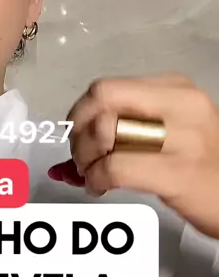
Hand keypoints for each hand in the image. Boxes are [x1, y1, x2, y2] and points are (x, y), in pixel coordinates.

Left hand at [48, 74, 218, 238]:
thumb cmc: (205, 167)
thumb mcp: (173, 133)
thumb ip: (127, 130)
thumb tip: (70, 149)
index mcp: (175, 88)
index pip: (107, 87)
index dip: (80, 113)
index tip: (78, 135)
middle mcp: (179, 103)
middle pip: (100, 100)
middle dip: (78, 132)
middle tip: (81, 158)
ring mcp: (181, 137)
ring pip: (104, 130)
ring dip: (84, 157)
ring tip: (92, 175)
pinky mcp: (177, 172)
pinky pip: (115, 167)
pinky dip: (96, 178)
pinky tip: (100, 188)